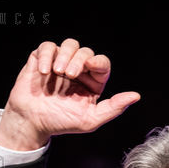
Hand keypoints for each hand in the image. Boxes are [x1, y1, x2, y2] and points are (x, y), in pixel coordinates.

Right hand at [0, 39, 140, 149]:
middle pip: (85, 52)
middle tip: (69, 74)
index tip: (91, 65)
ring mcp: (60, 63)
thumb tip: (135, 96)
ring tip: (58, 72)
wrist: (33, 123)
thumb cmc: (61, 122)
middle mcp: (78, 70)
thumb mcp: (90, 119)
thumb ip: (113, 108)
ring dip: (65, 55)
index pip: (102, 63)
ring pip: (69, 44)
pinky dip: (46, 55)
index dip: (98, 61)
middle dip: (79, 60)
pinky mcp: (42, 60)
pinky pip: (47, 46)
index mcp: (92, 83)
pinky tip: (44, 71)